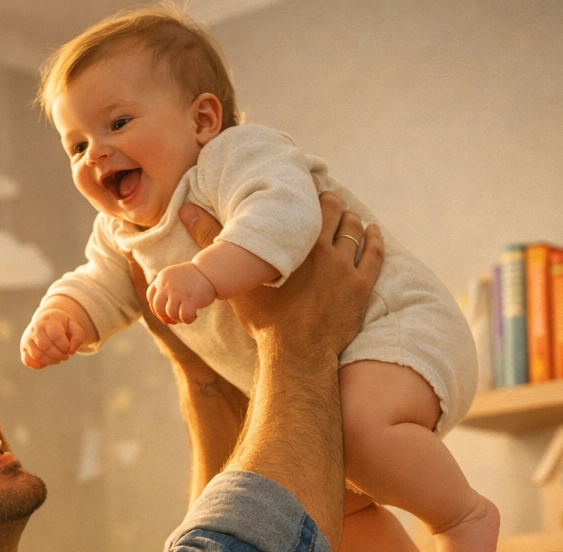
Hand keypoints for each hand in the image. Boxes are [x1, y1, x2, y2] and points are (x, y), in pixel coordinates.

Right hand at [20, 307, 87, 368]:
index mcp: (48, 321)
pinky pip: (27, 361)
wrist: (45, 320)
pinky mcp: (24, 349)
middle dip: (59, 355)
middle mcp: (34, 329)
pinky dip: (39, 365)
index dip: (64, 345)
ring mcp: (27, 340)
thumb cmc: (61, 325)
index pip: (55, 335)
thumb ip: (78, 336)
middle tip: (65, 355)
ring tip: (58, 358)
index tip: (68, 347)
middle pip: (45, 346)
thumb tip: (71, 351)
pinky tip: (47, 361)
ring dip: (51, 361)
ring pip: (37, 355)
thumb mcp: (73, 325)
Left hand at [146, 262, 216, 324]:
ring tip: (187, 315)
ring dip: (178, 318)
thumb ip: (166, 294)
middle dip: (165, 317)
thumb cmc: (194, 280)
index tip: (164, 314)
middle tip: (175, 320)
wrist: (211, 271)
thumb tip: (164, 320)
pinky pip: (183, 317)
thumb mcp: (175, 281)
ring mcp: (177, 291)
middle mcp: (167, 283)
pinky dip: (188, 320)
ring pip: (170, 314)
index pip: (150, 296)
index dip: (155, 309)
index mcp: (162, 277)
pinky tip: (194, 316)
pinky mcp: (189, 298)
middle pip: (158, 308)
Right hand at [180, 194, 381, 358]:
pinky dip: (374, 239)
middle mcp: (325, 250)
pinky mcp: (362, 288)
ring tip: (345, 214)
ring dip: (351, 218)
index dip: (306, 190)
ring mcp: (348, 269)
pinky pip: (375, 254)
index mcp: (296, 244)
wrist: (298, 356)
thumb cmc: (265, 321)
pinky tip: (372, 231)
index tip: (302, 185)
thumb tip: (187, 210)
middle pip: (334, 211)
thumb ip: (211, 241)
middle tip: (322, 199)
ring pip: (355, 230)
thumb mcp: (237, 281)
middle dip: (329, 202)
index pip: (306, 202)